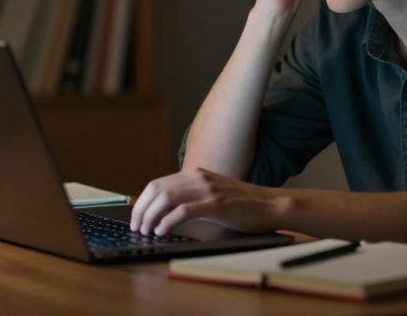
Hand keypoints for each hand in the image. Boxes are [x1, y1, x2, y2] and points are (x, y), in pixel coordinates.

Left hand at [130, 168, 282, 235]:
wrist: (270, 204)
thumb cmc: (243, 204)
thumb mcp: (213, 194)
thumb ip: (193, 196)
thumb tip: (166, 212)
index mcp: (195, 174)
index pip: (157, 183)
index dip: (142, 200)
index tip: (136, 216)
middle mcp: (198, 178)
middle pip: (157, 189)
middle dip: (141, 209)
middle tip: (136, 226)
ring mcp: (207, 190)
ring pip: (166, 198)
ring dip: (151, 216)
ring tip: (146, 230)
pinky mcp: (216, 204)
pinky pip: (184, 211)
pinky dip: (168, 222)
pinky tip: (163, 231)